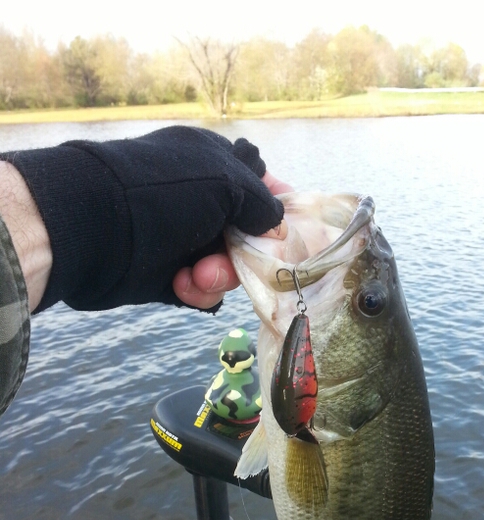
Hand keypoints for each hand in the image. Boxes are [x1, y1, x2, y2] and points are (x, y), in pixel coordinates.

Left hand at [2, 128, 288, 311]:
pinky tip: (181, 285)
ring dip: (220, 276)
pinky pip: (203, 292)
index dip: (277, 210)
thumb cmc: (162, 194)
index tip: (289, 232)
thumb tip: (277, 223)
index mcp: (214, 165)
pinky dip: (198, 292)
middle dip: (246, 253)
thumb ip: (262, 202)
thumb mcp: (224, 182)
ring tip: (196, 275)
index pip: (260, 187)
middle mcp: (202, 202)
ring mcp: (185, 239)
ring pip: (228, 268)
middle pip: (249, 237)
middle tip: (234, 260)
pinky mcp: (169, 274)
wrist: (96, 228)